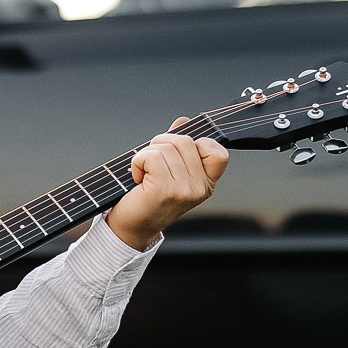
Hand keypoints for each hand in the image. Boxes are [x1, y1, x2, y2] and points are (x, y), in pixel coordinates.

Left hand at [104, 121, 229, 250]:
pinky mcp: (165, 190)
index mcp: (206, 183)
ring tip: (144, 173)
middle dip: (161, 143)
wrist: (130, 226)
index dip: (197, 143)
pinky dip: (138, 161)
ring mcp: (185, 190)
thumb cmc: (147, 197)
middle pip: (185, 141)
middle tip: (150, 162)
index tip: (177, 154)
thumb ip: (178, 146)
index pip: (217, 152)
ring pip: (166, 147)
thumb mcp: (168, 170)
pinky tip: (137, 177)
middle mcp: (200, 188)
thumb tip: (183, 121)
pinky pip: (151, 156)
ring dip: (146, 154)